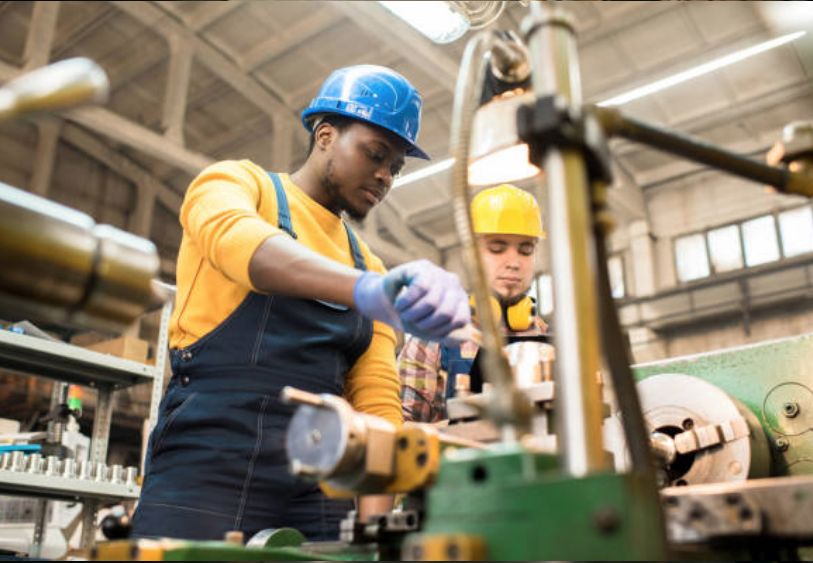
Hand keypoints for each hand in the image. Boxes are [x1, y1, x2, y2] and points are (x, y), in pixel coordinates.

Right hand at [353, 260, 469, 339]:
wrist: (386, 301)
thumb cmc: (411, 316)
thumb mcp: (429, 330)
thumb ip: (447, 335)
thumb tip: (465, 337)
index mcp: (460, 301)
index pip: (460, 320)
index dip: (440, 331)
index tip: (424, 331)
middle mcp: (454, 284)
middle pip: (445, 313)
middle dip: (423, 324)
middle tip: (410, 321)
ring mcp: (440, 273)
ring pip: (431, 302)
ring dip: (411, 314)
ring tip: (403, 313)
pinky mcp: (423, 266)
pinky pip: (419, 289)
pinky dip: (405, 302)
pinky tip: (399, 303)